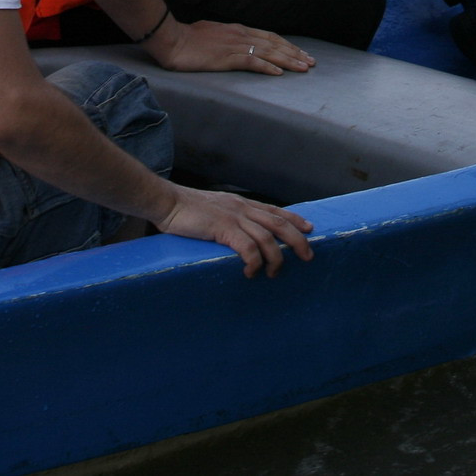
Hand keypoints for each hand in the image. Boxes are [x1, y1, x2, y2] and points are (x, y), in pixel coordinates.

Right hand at [146, 17, 314, 75]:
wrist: (170, 38)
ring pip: (268, 52)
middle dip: (295, 53)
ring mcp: (234, 46)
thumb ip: (226, 38)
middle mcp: (240, 35)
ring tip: (304, 68)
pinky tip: (278, 74)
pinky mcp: (225, 58)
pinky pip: (251, 62)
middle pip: (275, 43)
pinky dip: (267, 67)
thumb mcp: (211, 33)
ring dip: (288, 60)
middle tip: (312, 62)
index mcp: (238, 29)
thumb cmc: (187, 38)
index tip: (301, 53)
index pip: (270, 36)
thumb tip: (232, 44)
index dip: (287, 45)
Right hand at [156, 186, 315, 275]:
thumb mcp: (215, 210)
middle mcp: (242, 208)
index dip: (294, 219)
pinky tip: (251, 272)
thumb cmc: (186, 209)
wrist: (166, 202)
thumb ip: (228, 218)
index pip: (275, 210)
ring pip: (268, 238)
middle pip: (279, 224)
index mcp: (241, 203)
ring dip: (276, 258)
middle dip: (297, 240)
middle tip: (308, 256)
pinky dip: (254, 262)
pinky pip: (248, 247)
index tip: (309, 228)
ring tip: (275, 273)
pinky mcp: (223, 228)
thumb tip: (236, 234)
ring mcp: (234, 217)